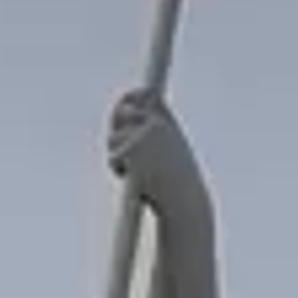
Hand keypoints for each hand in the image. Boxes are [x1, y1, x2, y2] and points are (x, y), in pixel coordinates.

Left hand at [104, 89, 205, 216]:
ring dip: (117, 155)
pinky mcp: (131, 152)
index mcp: (167, 122)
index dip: (131, 97)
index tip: (123, 103)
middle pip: (121, 112)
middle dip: (114, 124)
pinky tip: (136, 181)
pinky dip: (118, 170)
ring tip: (135, 172)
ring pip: (113, 139)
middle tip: (114, 136)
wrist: (185, 202)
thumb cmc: (180, 183)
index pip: (146, 96)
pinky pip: (113, 157)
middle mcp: (155, 123)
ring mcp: (142, 137)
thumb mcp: (174, 154)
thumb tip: (134, 124)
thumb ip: (157, 136)